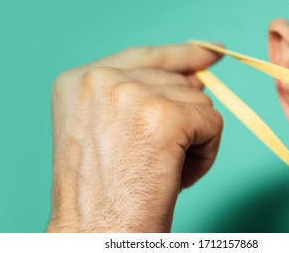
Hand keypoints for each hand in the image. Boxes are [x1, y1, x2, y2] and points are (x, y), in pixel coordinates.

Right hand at [47, 44, 223, 231]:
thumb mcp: (101, 133)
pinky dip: (205, 157)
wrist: (97, 235)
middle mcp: (100, 79)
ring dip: (191, 142)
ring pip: (197, 102)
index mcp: (76, 81)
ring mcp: (132, 94)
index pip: (142, 56)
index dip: (181, 56)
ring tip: (159, 174)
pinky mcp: (165, 117)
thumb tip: (194, 78)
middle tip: (153, 163)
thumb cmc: (99, 199)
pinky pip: (212, 123)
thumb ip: (134, 98)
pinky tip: (176, 179)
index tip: (210, 54)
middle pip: (175, 81)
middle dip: (179, 121)